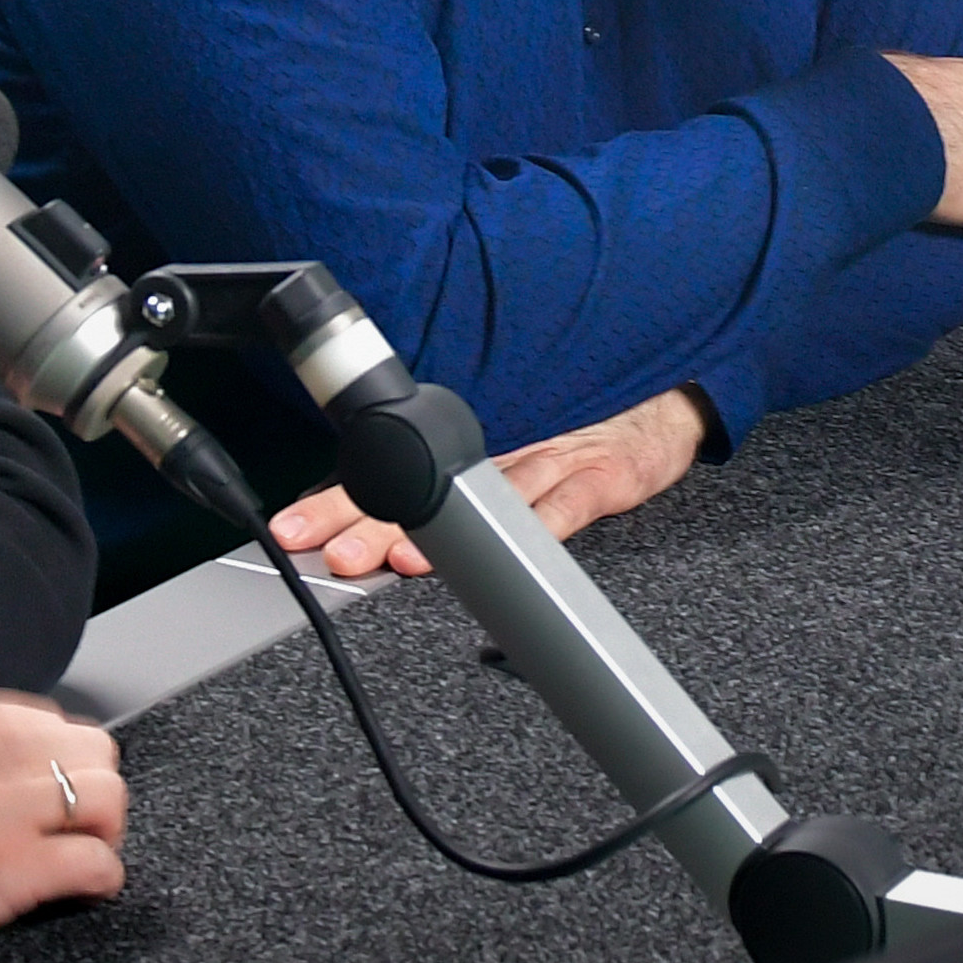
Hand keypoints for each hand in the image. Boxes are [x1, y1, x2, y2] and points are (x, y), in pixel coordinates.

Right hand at [0, 685, 126, 962]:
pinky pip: (97, 863)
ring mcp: (8, 808)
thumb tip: (5, 767)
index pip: (53, 722)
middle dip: (90, 788)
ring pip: (109, 798)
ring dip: (103, 830)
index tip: (50, 789)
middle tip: (73, 823)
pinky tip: (82, 887)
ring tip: (83, 851)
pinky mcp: (15, 867)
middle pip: (95, 750)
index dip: (59, 763)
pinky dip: (100, 879)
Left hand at [266, 386, 712, 578]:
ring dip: (438, 528)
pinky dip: (535, 525)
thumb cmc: (590, 437)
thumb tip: (392, 541)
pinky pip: (567, 504)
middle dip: (369, 523)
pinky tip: (508, 546)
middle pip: (423, 494)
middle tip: (326, 550)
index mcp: (472, 457)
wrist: (669, 404)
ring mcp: (551, 464)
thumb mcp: (520, 463)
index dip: (339, 506)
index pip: (392, 484)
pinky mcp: (602, 476)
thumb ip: (465, 495)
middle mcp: (500, 458)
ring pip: (485, 500)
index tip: (292, 530)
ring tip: (394, 558)